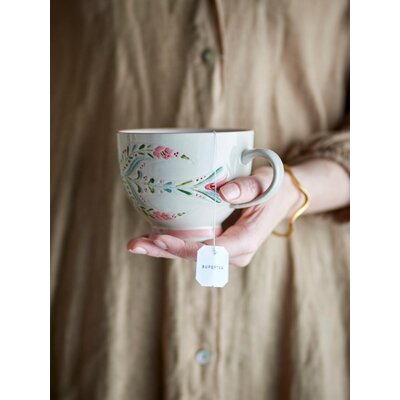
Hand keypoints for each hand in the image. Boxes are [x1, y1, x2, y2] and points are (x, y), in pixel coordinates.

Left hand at [127, 166, 299, 266]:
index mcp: (247, 240)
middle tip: (136, 244)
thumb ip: (249, 187)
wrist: (282, 196)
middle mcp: (235, 252)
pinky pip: (195, 246)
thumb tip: (224, 192)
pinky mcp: (220, 243)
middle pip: (196, 257)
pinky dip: (174, 242)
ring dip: (165, 249)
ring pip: (192, 254)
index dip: (185, 248)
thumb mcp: (267, 181)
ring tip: (136, 243)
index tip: (160, 238)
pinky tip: (152, 236)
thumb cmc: (275, 187)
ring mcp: (227, 250)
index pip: (212, 251)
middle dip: (166, 251)